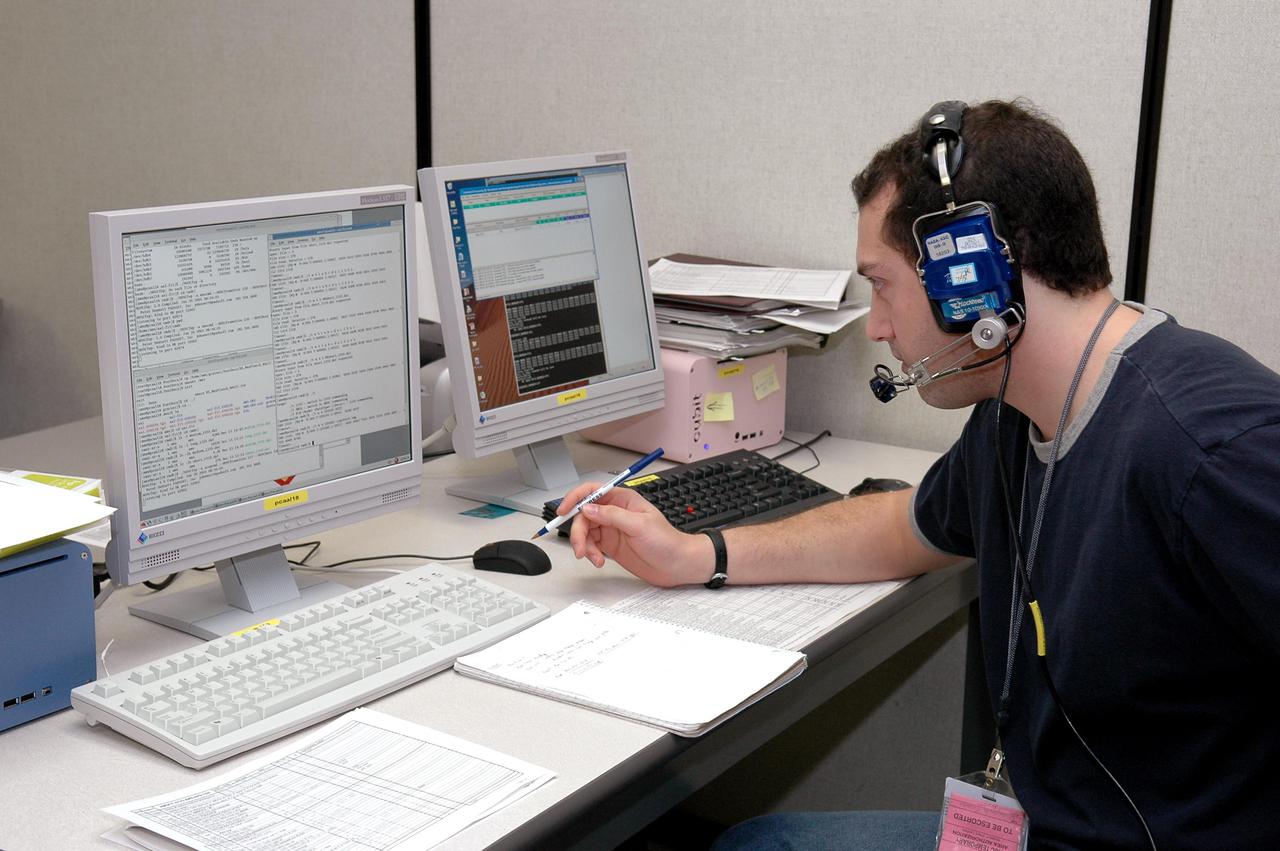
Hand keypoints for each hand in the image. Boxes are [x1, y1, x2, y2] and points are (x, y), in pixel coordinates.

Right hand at [561, 482, 708, 586]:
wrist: (677, 565)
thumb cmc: (667, 541)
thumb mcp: (639, 525)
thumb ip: (611, 516)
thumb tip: (587, 508)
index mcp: (622, 500)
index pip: (591, 491)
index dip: (574, 498)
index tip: (563, 511)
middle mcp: (614, 512)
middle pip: (583, 515)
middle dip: (578, 531)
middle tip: (580, 547)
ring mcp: (611, 529)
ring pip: (585, 532)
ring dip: (584, 545)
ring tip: (593, 558)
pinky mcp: (610, 545)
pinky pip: (591, 545)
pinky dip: (590, 554)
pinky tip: (599, 561)